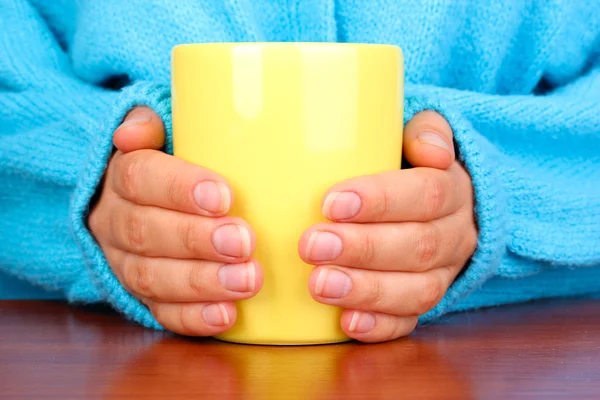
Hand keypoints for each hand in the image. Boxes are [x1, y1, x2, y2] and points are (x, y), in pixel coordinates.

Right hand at [89, 107, 262, 335]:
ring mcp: (124, 263)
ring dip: (201, 282)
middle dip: (198, 240)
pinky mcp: (140, 295)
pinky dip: (193, 317)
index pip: (140, 178)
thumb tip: (132, 132)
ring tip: (247, 281)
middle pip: (147, 233)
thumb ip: (148, 122)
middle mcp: (116, 222)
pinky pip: (159, 312)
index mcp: (123, 177)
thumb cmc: (168, 162)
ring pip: (152, 278)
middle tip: (244, 242)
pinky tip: (227, 315)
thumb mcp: (159, 132)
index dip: (180, 189)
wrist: (137, 202)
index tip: (224, 197)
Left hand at [299, 111, 476, 342]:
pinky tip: (346, 322)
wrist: (445, 206)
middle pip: (418, 247)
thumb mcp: (424, 136)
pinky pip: (411, 322)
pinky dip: (380, 326)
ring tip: (320, 285)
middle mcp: (455, 235)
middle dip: (362, 249)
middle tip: (312, 245)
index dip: (381, 201)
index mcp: (453, 190)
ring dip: (367, 290)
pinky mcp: (425, 301)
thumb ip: (427, 131)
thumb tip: (431, 149)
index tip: (331, 203)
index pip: (426, 195)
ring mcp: (444, 273)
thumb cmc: (413, 166)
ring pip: (417, 291)